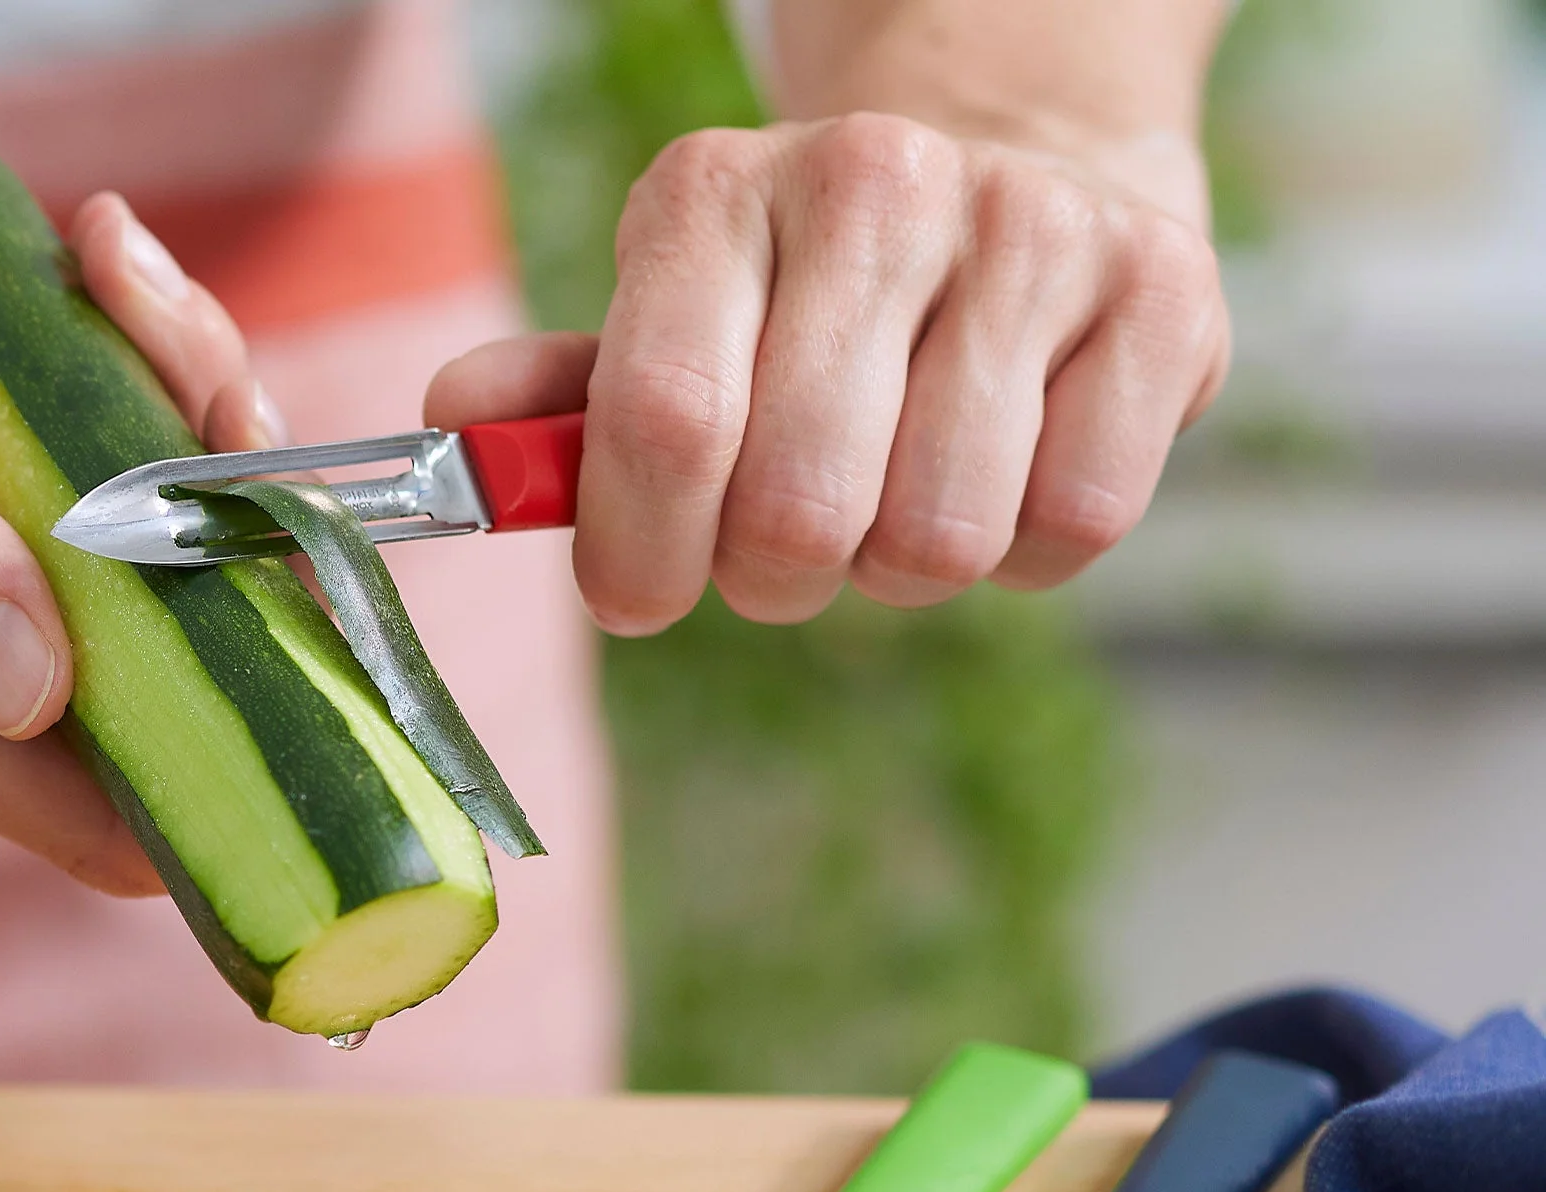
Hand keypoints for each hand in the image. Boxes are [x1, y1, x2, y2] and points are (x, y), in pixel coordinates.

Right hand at [0, 189, 279, 893]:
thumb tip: (31, 695)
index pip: (113, 828)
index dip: (241, 747)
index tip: (295, 593)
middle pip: (184, 674)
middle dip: (233, 534)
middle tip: (204, 386)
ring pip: (172, 560)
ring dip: (188, 420)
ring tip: (118, 278)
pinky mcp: (7, 529)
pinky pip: (123, 488)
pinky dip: (142, 380)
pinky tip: (92, 269)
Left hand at [426, 114, 1227, 633]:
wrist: (1027, 165)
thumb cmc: (815, 295)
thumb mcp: (676, 319)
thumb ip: (567, 400)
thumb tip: (456, 428)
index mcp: (715, 196)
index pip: (661, 424)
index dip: (642, 559)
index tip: (641, 596)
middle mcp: (875, 185)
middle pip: (796, 513)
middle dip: (776, 578)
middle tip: (790, 541)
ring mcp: (1033, 232)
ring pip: (936, 539)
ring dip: (901, 565)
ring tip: (902, 489)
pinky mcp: (1166, 296)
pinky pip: (1071, 525)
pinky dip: (1022, 549)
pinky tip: (1007, 467)